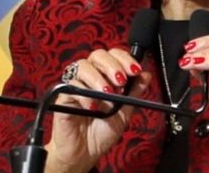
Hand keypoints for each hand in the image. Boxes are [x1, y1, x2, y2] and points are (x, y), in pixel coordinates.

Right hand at [46, 48, 151, 172]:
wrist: (85, 153)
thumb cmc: (102, 132)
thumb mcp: (124, 112)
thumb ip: (133, 93)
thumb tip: (146, 74)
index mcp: (105, 76)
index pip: (113, 56)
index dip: (124, 58)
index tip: (135, 70)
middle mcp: (90, 76)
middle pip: (98, 55)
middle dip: (112, 65)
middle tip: (121, 81)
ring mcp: (75, 85)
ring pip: (83, 66)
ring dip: (98, 78)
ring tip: (108, 94)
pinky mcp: (62, 97)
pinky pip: (71, 86)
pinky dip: (84, 95)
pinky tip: (92, 107)